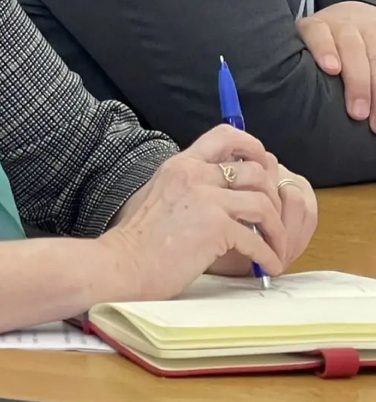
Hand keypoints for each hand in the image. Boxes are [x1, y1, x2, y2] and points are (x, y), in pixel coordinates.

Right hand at [105, 125, 299, 299]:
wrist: (124, 263)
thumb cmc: (139, 238)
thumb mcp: (159, 192)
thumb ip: (188, 184)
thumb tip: (219, 190)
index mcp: (181, 164)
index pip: (225, 136)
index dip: (253, 146)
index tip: (265, 166)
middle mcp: (195, 174)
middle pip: (255, 171)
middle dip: (273, 196)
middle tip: (274, 218)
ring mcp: (207, 200)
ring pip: (263, 204)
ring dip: (277, 230)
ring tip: (276, 247)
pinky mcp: (215, 228)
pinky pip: (257, 239)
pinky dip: (268, 255)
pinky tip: (267, 265)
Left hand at [298, 0, 375, 127]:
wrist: (350, 16)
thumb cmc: (319, 45)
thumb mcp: (304, 46)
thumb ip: (299, 67)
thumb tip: (287, 105)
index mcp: (316, 26)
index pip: (318, 33)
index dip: (324, 49)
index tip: (330, 69)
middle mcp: (343, 26)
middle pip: (352, 49)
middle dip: (356, 82)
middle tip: (356, 113)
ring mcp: (367, 31)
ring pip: (375, 58)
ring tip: (374, 122)